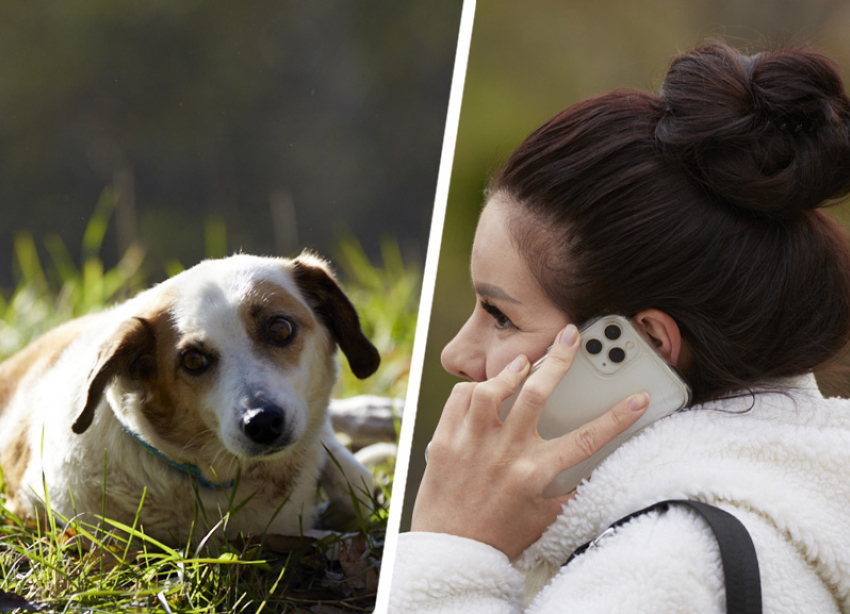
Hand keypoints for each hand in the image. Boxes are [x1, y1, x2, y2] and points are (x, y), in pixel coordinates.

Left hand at [411, 324, 649, 559]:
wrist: (450, 551)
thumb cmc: (498, 536)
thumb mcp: (543, 519)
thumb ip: (568, 493)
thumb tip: (592, 473)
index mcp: (534, 474)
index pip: (586, 439)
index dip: (617, 417)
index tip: (638, 398)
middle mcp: (504, 453)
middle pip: (536, 394)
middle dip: (559, 359)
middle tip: (570, 336)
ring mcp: (471, 444)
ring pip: (492, 390)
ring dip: (511, 370)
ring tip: (524, 360)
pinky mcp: (444, 441)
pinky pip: (459, 400)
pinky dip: (474, 388)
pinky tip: (486, 388)